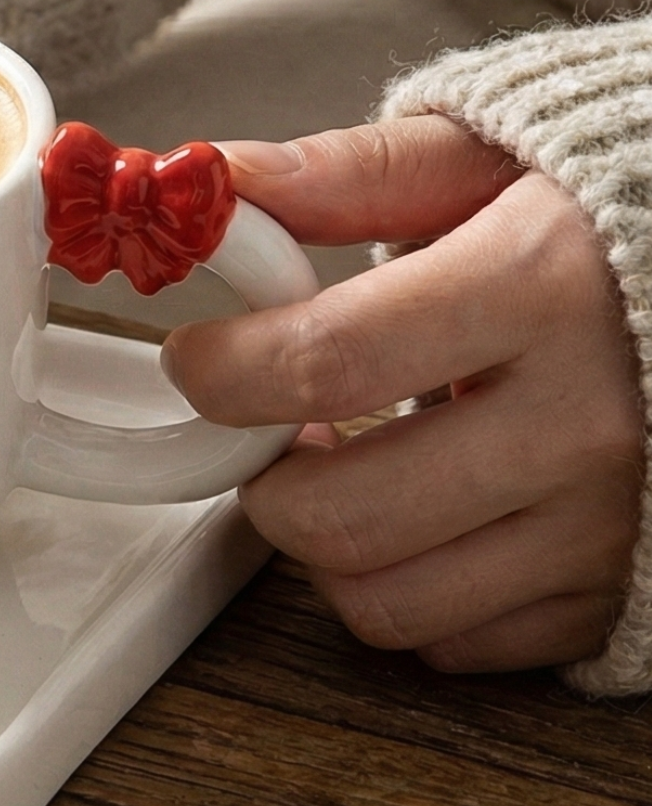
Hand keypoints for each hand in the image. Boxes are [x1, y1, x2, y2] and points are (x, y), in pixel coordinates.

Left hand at [161, 116, 644, 671]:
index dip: (224, 369)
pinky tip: (414, 511)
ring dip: (322, 542)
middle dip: (261, 476)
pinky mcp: (611, 596)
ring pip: (385, 601)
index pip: (327, 360)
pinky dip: (404, 587)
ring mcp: (604, 526)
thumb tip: (220, 185)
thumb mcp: (476, 163)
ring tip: (337, 464)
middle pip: (341, 513)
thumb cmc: (591, 226)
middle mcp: (583, 423)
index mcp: (540, 289)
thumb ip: (345, 175)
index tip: (196, 354)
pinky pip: (454, 641)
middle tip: (262, 424)